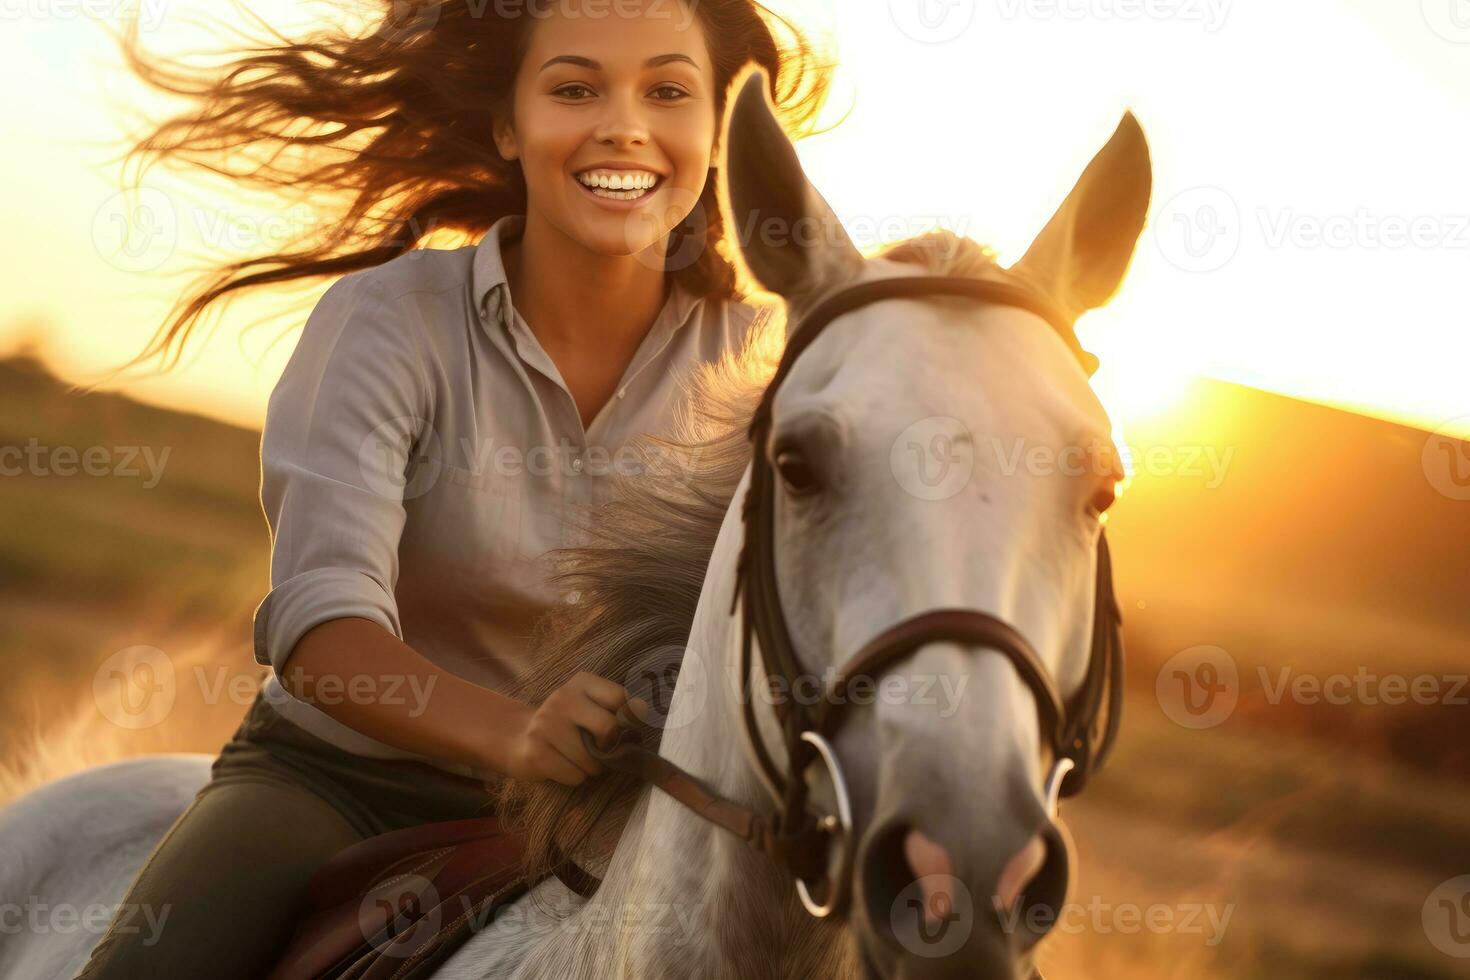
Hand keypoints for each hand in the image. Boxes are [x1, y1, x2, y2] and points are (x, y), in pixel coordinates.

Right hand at [507, 671, 628, 785]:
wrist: (518, 738)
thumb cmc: (567, 725)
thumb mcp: (590, 706)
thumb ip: (616, 708)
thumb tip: (642, 712)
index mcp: (581, 682)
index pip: (620, 697)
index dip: (628, 719)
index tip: (622, 730)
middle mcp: (562, 698)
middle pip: (608, 727)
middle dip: (609, 746)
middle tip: (600, 749)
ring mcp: (545, 724)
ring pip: (592, 759)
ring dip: (592, 767)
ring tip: (578, 758)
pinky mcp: (535, 752)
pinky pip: (575, 776)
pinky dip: (576, 777)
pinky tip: (563, 765)